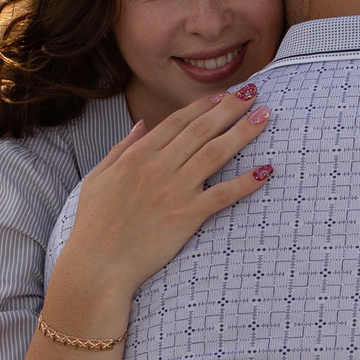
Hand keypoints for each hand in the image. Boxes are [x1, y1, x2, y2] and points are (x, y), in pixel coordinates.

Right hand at [50, 87, 271, 319]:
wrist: (97, 266)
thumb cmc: (93, 225)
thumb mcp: (97, 178)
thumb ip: (120, 148)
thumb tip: (141, 124)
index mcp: (136, 156)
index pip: (177, 121)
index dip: (204, 105)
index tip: (224, 95)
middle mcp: (158, 167)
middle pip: (202, 130)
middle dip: (230, 108)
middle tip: (253, 93)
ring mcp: (174, 191)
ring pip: (216, 153)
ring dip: (242, 133)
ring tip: (265, 117)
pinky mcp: (187, 217)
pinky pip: (222, 195)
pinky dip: (245, 182)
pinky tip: (265, 171)